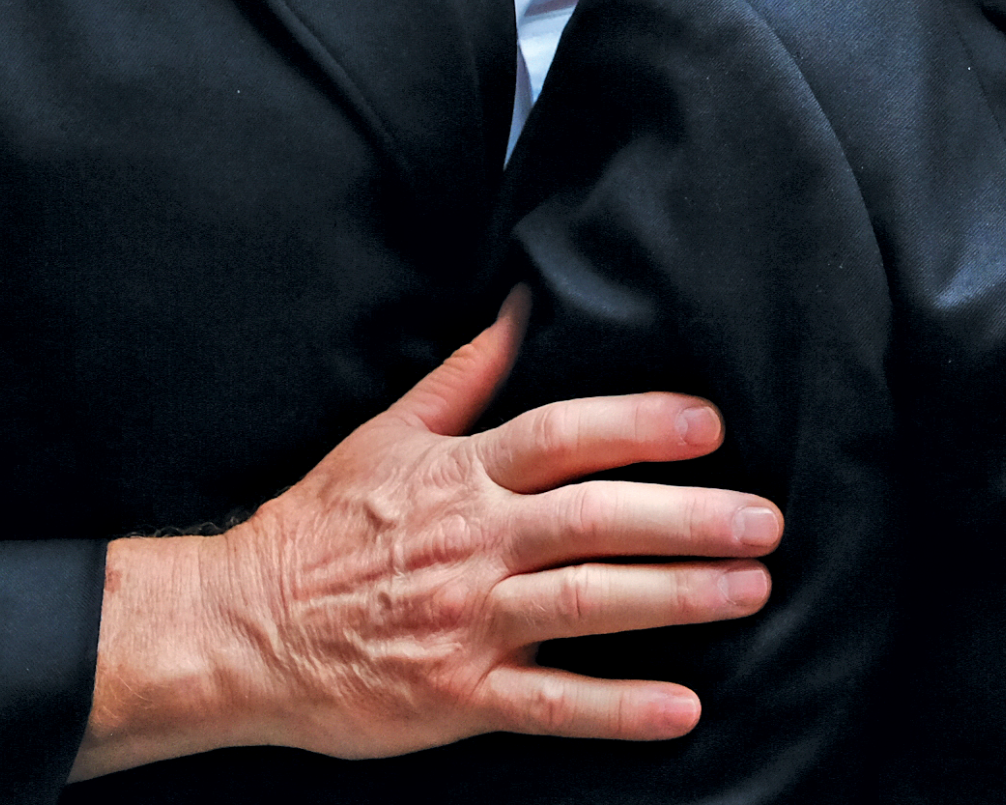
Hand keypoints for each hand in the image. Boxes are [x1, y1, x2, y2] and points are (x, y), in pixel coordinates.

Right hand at [70, 291, 778, 777]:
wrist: (238, 628)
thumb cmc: (321, 526)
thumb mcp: (389, 432)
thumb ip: (469, 372)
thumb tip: (526, 298)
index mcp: (461, 475)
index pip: (563, 436)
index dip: (639, 425)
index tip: (710, 424)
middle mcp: (472, 543)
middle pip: (595, 519)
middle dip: (689, 518)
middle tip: (766, 520)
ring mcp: (465, 622)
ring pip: (586, 604)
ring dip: (676, 598)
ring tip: (750, 590)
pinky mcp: (454, 698)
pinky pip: (547, 704)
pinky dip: (616, 707)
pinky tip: (681, 708)